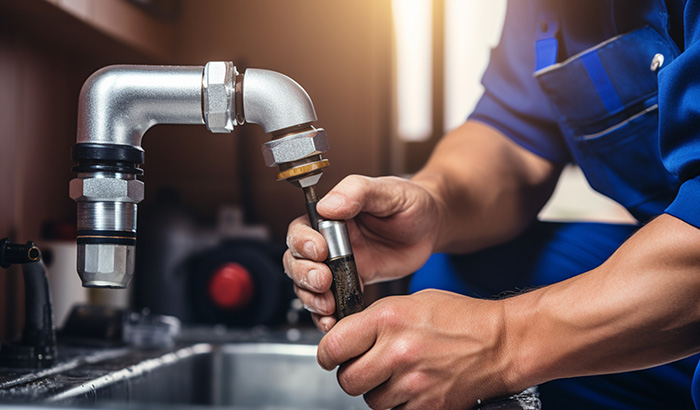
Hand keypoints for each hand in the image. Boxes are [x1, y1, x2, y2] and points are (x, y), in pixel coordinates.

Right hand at [283, 175, 443, 329]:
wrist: (431, 227)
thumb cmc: (410, 202)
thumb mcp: (388, 190)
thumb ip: (357, 192)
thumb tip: (327, 205)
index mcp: (331, 215)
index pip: (301, 229)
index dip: (303, 242)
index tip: (320, 250)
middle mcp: (330, 240)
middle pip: (297, 261)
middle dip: (304, 274)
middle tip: (323, 281)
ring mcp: (339, 264)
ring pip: (307, 285)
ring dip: (310, 298)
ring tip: (327, 305)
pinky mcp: (353, 283)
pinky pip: (331, 301)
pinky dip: (327, 315)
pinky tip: (334, 319)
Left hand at [317, 290, 515, 409]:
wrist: (500, 342)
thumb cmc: (458, 318)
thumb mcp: (409, 302)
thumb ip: (373, 321)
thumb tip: (344, 337)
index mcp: (388, 319)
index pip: (332, 347)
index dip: (328, 353)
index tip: (332, 355)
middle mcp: (398, 351)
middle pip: (346, 380)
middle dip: (352, 374)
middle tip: (366, 366)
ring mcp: (413, 383)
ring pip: (370, 401)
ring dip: (378, 391)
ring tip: (398, 373)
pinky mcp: (428, 407)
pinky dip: (400, 404)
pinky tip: (414, 385)